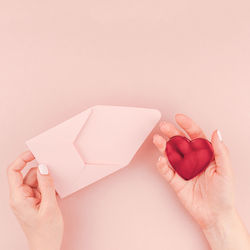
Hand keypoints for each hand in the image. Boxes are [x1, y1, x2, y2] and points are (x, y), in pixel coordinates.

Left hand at [7, 151, 63, 249]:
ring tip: (53, 192)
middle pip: (27, 175)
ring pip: (35, 180)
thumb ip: (46, 184)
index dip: (22, 159)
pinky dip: (47, 187)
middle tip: (52, 175)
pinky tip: (53, 195)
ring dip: (46, 182)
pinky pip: (40, 187)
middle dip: (40, 174)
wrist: (47, 247)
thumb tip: (43, 167)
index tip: (34, 153)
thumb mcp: (49, 206)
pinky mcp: (34, 201)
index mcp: (18, 198)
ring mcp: (27, 199)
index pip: (14, 171)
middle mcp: (20, 197)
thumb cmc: (46, 232)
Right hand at [153, 114, 249, 249]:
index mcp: (205, 155)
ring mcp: (183, 169)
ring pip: (171, 154)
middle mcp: (193, 160)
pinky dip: (162, 165)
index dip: (187, 125)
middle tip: (164, 126)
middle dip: (172, 133)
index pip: (195, 136)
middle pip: (180, 142)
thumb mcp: (225, 170)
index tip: (179, 118)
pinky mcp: (176, 181)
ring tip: (157, 140)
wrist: (215, 215)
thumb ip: (221, 151)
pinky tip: (161, 160)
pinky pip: (167, 171)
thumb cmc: (223, 194)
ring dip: (163, 146)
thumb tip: (217, 132)